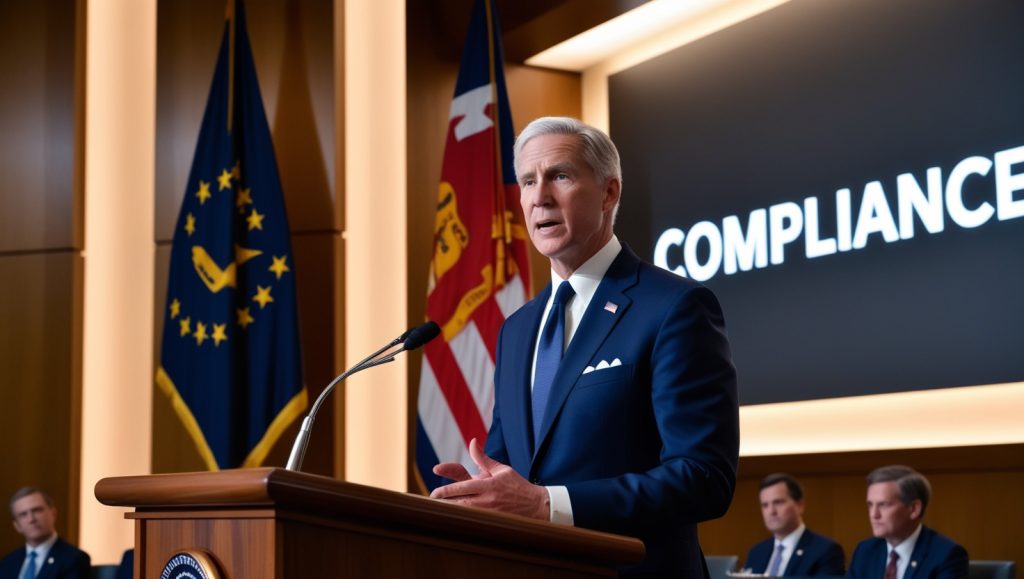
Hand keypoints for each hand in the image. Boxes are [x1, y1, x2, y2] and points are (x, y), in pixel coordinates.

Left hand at [430, 438, 549, 520]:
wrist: (537, 506)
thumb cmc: (517, 485)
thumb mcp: (501, 469)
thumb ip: (482, 458)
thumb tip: (472, 441)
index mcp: (488, 484)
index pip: (462, 487)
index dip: (446, 490)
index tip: (434, 493)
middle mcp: (487, 500)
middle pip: (460, 503)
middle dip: (444, 503)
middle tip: (431, 504)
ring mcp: (490, 513)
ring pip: (465, 514)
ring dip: (450, 513)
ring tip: (437, 512)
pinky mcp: (492, 523)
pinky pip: (473, 523)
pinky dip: (462, 521)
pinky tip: (452, 523)